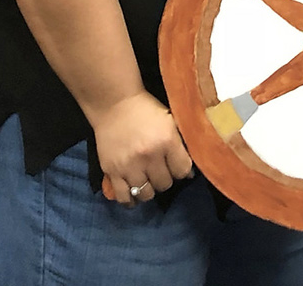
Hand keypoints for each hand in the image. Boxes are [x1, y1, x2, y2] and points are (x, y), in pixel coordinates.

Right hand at [90, 91, 192, 206]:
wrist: (113, 102)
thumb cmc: (145, 109)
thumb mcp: (170, 120)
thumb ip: (181, 143)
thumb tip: (189, 173)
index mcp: (167, 141)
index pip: (183, 171)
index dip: (182, 170)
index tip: (178, 166)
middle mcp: (149, 156)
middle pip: (165, 184)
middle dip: (165, 178)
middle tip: (161, 171)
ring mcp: (129, 165)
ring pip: (146, 194)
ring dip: (150, 189)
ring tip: (148, 180)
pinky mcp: (112, 171)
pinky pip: (123, 197)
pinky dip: (130, 200)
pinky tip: (133, 195)